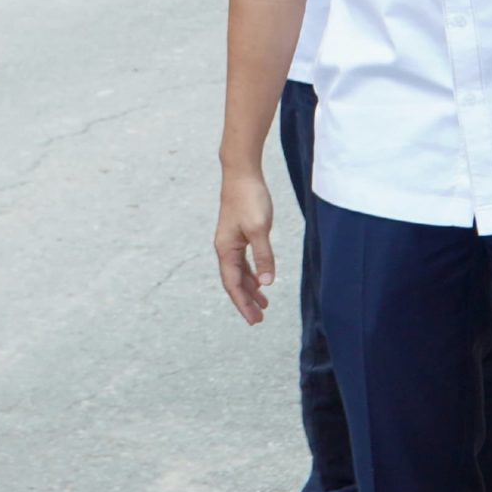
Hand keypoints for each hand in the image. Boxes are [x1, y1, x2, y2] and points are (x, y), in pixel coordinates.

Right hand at [215, 167, 276, 324]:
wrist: (241, 172)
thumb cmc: (249, 198)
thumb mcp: (259, 229)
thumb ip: (264, 256)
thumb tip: (267, 283)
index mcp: (225, 249)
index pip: (233, 284)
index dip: (243, 303)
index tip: (255, 320)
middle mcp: (224, 248)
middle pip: (234, 281)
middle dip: (246, 301)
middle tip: (259, 319)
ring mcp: (230, 241)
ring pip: (239, 272)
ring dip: (250, 288)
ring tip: (263, 304)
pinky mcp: (238, 233)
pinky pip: (243, 261)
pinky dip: (252, 273)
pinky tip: (261, 279)